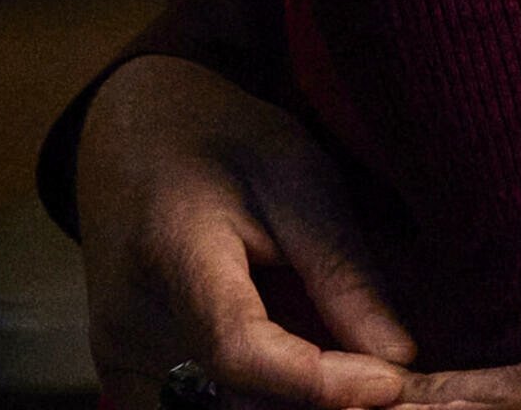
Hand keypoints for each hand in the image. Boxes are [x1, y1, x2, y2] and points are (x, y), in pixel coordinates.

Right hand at [75, 57, 520, 408]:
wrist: (130, 137)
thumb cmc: (223, 141)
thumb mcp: (297, 175)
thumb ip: (341, 269)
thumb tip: (400, 359)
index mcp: (170, 255)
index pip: (241, 351)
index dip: (320, 382)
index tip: (393, 380)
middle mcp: (128, 325)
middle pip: (232, 407)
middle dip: (321, 408)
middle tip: (395, 390)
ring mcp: (120, 360)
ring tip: (359, 387)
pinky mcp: (127, 379)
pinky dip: (261, 408)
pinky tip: (312, 393)